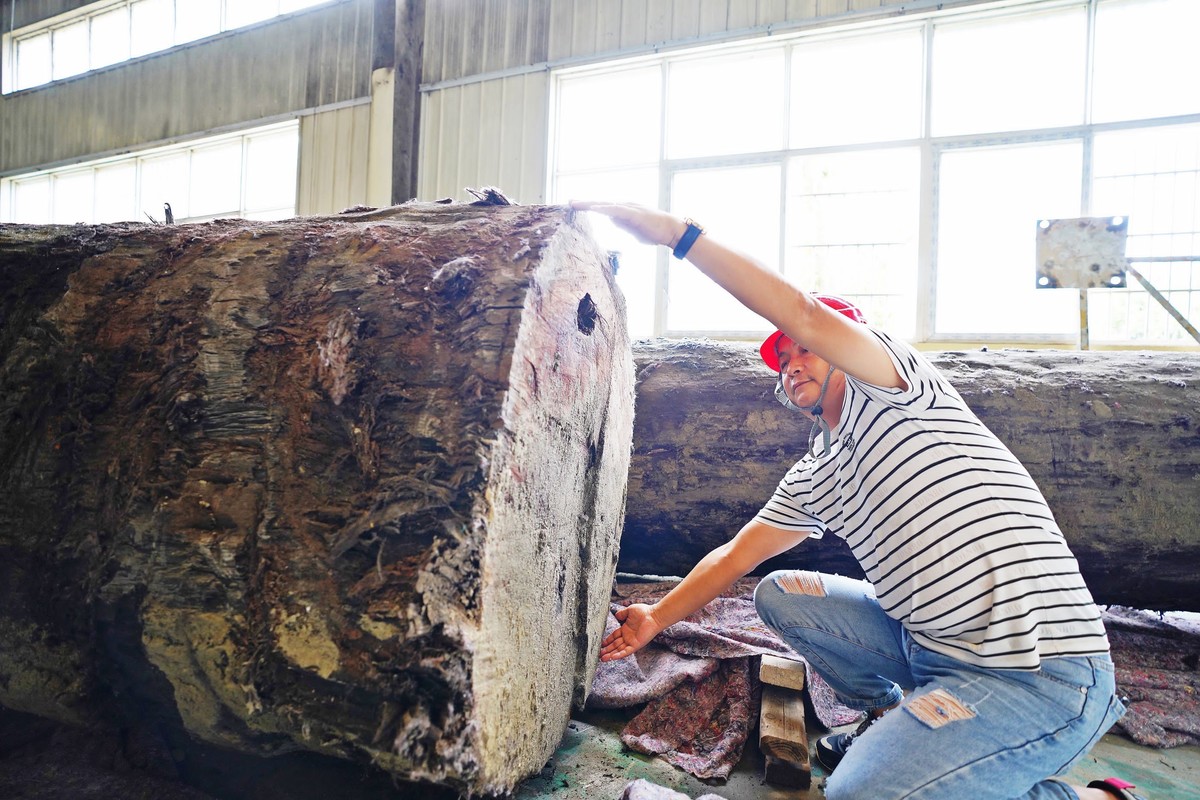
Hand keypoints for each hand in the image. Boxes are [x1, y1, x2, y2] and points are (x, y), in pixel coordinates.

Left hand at [570, 200, 685, 249]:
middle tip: (569, 202)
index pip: (603, 208)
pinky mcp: (634, 213)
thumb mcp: (634, 230)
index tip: (575, 207)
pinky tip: (594, 208)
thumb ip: (623, 224)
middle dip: (585, 203)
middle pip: (601, 204)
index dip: (589, 206)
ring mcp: (629, 208)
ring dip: (590, 203)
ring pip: (606, 205)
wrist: (671, 231)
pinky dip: (604, 208)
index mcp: (624, 211)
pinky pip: (616, 210)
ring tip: (576, 203)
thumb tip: (612, 220)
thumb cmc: (654, 232)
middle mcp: (625, 206)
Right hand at [599, 602, 663, 660]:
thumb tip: (616, 615)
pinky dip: (619, 655)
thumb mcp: (629, 611)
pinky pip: (626, 651)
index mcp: (626, 629)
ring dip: (610, 654)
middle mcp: (628, 637)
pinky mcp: (636, 645)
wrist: (653, 615)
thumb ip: (622, 614)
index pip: (614, 636)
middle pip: (615, 645)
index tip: (601, 644)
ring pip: (619, 650)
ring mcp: (631, 641)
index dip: (608, 641)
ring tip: (602, 659)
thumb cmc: (644, 612)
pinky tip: (612, 658)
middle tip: (599, 654)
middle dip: (607, 650)